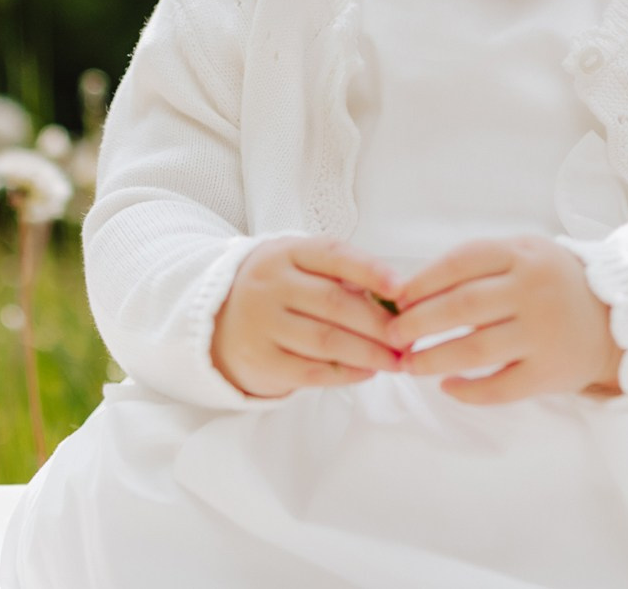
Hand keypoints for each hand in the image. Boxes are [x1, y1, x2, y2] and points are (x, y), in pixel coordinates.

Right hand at [211, 236, 405, 398]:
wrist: (218, 319)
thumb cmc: (280, 288)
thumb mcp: (302, 266)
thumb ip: (342, 275)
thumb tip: (397, 298)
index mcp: (287, 252)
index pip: (334, 255)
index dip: (371, 271)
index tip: (402, 289)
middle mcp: (270, 285)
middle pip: (334, 303)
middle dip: (379, 323)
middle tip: (409, 337)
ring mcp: (261, 324)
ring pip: (326, 340)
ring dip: (369, 353)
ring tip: (397, 360)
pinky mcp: (260, 361)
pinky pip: (311, 370)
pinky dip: (345, 373)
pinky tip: (368, 372)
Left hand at [382, 235, 622, 405]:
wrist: (614, 320)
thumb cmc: (555, 284)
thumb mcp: (527, 255)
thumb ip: (480, 264)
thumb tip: (413, 289)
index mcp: (525, 255)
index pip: (462, 262)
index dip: (423, 281)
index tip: (397, 298)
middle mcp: (534, 291)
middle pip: (462, 306)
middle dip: (417, 322)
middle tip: (392, 334)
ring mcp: (543, 333)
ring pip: (474, 350)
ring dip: (432, 358)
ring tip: (408, 363)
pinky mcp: (548, 372)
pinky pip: (499, 387)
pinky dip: (467, 390)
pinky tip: (447, 386)